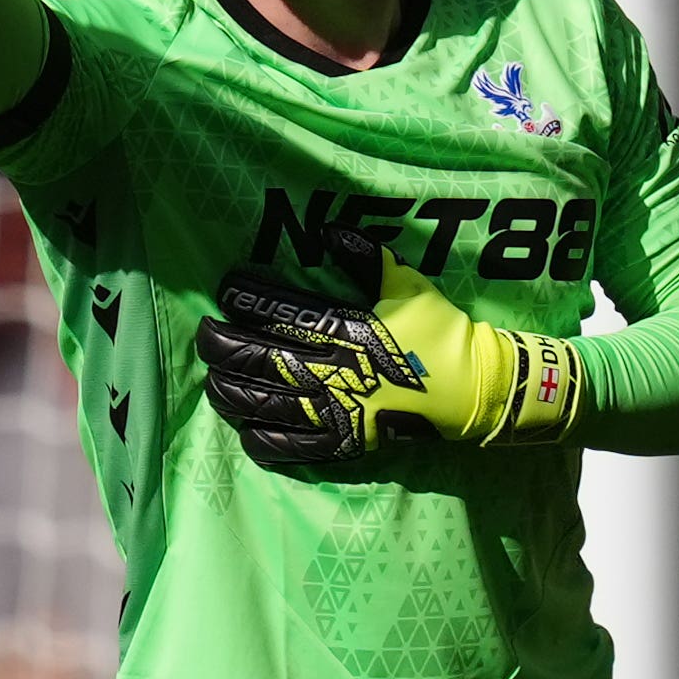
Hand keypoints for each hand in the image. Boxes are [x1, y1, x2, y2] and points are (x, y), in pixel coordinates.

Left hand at [198, 225, 582, 463]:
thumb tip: (329, 231)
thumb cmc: (439, 331)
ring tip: (213, 381)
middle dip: (223, 346)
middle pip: (260, 360)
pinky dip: (264, 440)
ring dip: (232, 392)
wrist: (473, 389)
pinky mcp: (345, 443)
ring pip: (266, 405)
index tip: (227, 290)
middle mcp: (333, 371)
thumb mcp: (407, 282)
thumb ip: (366, 256)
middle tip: (205, 335)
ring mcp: (337, 411)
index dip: (249, 298)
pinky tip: (246, 431)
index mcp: (346, 329)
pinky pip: (293, 447)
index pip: (283, 311)